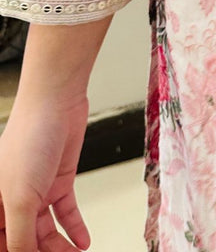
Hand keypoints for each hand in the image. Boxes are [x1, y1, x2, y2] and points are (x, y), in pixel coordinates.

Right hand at [0, 93, 89, 251]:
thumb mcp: (20, 198)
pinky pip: (64, 212)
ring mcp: (36, 190)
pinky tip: (82, 242)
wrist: (56, 102)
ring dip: (60, 248)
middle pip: (24, 240)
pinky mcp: (58, 179)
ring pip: (45, 231)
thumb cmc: (29, 139)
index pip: (2, 244)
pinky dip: (74, 228)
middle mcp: (12, 200)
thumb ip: (20, 235)